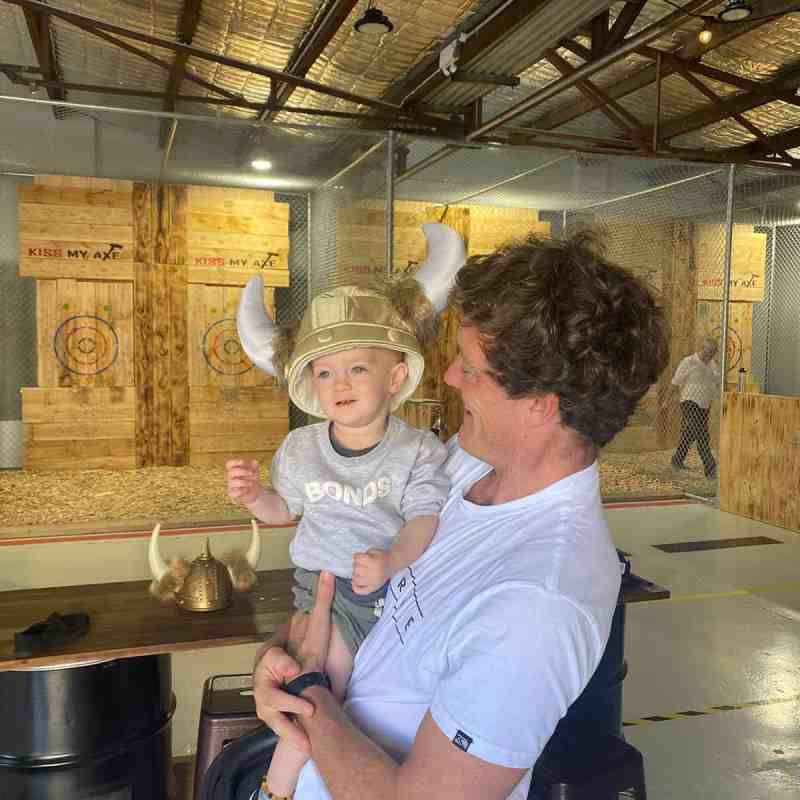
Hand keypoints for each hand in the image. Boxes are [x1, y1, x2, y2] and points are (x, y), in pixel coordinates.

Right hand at [225, 459, 261, 505]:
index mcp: (234, 470)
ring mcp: (231, 486)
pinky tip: (247, 490)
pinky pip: (233, 493)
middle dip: (242, 471)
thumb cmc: (252, 479)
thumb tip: (255, 462)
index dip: (234, 462)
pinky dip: (241, 491)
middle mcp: (231, 477)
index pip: (229, 464)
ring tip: (252, 483)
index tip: (243, 462)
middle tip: (251, 473)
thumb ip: (255, 466)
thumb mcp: (256, 471)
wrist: (255, 491)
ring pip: (232, 483)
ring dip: (244, 482)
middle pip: (230, 472)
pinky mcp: (233, 495)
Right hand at [251, 572, 335, 751]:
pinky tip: (306, 746)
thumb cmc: (308, 654)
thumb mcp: (317, 628)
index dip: (283, 663)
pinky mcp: (272, 719)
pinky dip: (293, 737)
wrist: (301, 685)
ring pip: (274, 713)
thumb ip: (322, 600)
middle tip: (307, 706)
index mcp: (272, 657)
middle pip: (270, 691)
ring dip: (291, 723)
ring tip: (309, 725)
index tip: (294, 668)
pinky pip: (281, 730)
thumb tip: (329, 571)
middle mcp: (263, 680)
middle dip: (287, 699)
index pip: (273, 658)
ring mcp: (265, 701)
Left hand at [352, 549, 392, 594]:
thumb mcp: (374, 551)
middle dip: (356, 565)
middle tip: (360, 564)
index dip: (356, 556)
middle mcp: (375, 573)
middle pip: (357, 569)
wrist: (393, 563)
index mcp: (375, 562)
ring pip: (357, 580)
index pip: (358, 559)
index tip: (358, 556)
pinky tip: (355, 583)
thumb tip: (354, 559)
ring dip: (355, 575)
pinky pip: (361, 591)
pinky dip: (356, 588)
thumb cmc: (382, 556)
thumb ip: (364, 554)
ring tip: (359, 572)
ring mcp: (374, 582)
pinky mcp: (373, 588)